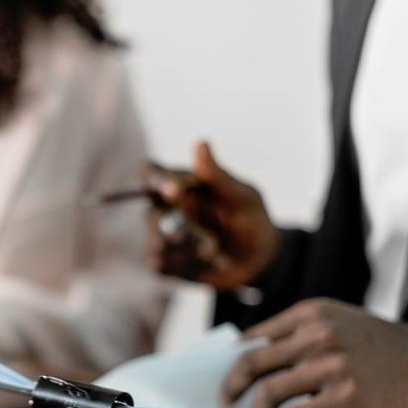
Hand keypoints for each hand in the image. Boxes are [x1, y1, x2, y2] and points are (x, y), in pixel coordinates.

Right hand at [145, 141, 279, 289]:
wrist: (258, 263)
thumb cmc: (252, 221)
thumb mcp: (242, 198)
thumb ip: (217, 176)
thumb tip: (200, 142)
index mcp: (181, 184)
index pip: (151, 173)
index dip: (152, 177)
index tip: (169, 189)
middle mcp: (167, 208)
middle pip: (150, 213)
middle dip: (177, 226)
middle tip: (201, 233)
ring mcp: (163, 236)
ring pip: (154, 241)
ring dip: (186, 249)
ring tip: (212, 251)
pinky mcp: (164, 262)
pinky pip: (158, 264)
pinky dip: (181, 265)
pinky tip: (200, 263)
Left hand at [222, 299, 407, 407]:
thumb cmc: (377, 345)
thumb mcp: (337, 320)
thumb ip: (298, 333)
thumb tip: (250, 354)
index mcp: (309, 313)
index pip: (256, 338)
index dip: (234, 360)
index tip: (226, 374)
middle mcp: (316, 335)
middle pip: (253, 363)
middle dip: (233, 384)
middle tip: (227, 397)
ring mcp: (330, 365)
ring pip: (270, 390)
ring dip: (259, 407)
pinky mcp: (345, 395)